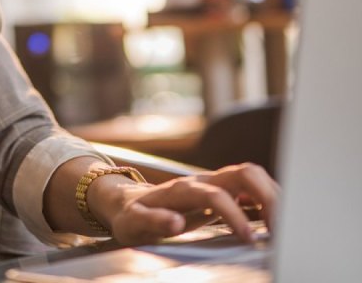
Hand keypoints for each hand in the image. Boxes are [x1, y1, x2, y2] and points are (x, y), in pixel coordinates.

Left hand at [106, 163, 279, 245]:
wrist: (126, 202)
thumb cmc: (131, 216)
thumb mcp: (132, 223)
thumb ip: (152, 221)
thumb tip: (176, 222)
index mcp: (181, 189)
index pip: (215, 194)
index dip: (234, 214)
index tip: (248, 239)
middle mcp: (201, 181)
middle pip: (243, 173)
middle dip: (267, 197)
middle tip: (282, 229)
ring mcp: (213, 182)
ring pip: (252, 176)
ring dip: (273, 196)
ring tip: (286, 226)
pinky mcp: (222, 190)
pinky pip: (252, 186)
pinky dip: (270, 199)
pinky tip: (279, 219)